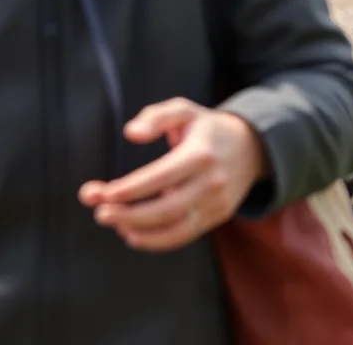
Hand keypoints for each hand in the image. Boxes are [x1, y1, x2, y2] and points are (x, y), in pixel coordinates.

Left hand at [78, 98, 266, 252]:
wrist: (252, 147)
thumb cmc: (207, 128)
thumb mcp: (184, 111)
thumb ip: (156, 117)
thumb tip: (130, 134)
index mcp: (201, 153)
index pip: (160, 177)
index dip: (128, 189)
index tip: (101, 193)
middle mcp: (212, 181)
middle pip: (165, 209)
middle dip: (127, 215)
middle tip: (100, 214)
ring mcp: (217, 202)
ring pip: (173, 227)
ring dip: (138, 231)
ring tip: (114, 224)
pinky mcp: (218, 216)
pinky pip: (184, 235)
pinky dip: (156, 241)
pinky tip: (133, 234)